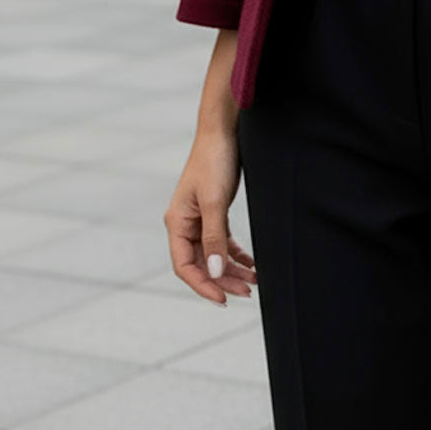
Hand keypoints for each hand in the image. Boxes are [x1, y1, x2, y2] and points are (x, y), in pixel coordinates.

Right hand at [165, 130, 256, 304]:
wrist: (223, 130)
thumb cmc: (214, 160)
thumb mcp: (215, 201)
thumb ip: (214, 238)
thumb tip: (215, 272)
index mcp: (177, 223)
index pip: (185, 266)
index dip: (203, 285)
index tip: (224, 299)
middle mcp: (184, 224)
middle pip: (201, 263)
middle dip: (223, 280)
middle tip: (248, 292)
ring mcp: (199, 218)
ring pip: (213, 254)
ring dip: (231, 269)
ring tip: (254, 281)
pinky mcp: (214, 211)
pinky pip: (221, 241)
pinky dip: (235, 254)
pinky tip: (250, 264)